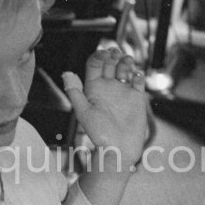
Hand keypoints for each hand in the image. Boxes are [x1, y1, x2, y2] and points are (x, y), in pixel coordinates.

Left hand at [63, 44, 147, 169]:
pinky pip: (138, 80)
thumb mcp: (84, 113)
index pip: (94, 64)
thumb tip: (66, 73)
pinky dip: (138, 75)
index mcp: (93, 89)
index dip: (99, 56)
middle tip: (116, 54)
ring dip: (126, 62)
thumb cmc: (99, 134)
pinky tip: (136, 77)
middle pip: (110, 63)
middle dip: (114, 55)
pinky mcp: (136, 98)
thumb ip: (75, 93)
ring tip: (127, 65)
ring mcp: (122, 91)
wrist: (119, 150)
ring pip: (125, 68)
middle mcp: (108, 88)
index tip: (104, 55)